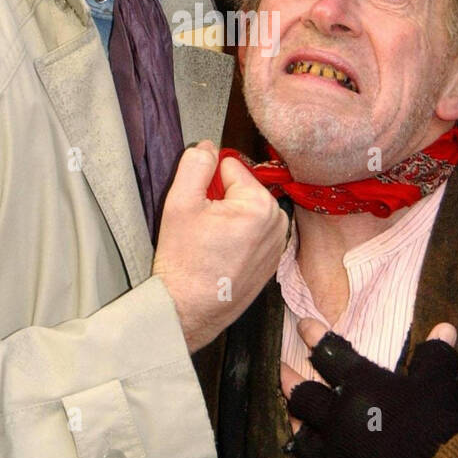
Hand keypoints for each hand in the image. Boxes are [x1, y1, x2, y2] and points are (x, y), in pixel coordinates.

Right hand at [154, 140, 288, 352]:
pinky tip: (220, 256)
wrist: (189, 310)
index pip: (230, 167)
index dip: (208, 184)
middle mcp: (277, 222)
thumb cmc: (184, 261)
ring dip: (229, 220)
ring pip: (247, 211)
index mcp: (260, 204)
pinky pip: (253, 233)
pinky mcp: (272, 261)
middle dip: (220, 201)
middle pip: (241, 189)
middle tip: (201, 228)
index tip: (198, 208)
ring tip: (210, 243)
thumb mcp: (179, 202)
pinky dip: (238, 238)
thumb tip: (208, 146)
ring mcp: (277, 244)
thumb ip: (196, 163)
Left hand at [281, 319, 457, 457]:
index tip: (302, 325)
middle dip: (291, 380)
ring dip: (294, 424)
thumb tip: (444, 328)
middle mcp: (337, 416)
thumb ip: (434, 356)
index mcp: (359, 385)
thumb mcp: (437, 385)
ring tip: (287, 417)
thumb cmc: (430, 426)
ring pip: (302, 436)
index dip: (316, 337)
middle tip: (280, 369)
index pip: (331, 353)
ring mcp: (332, 453)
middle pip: (305, 395)